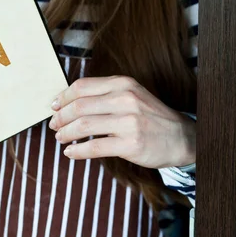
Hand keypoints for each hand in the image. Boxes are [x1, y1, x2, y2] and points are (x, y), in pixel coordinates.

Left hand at [50, 76, 194, 167]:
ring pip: (84, 126)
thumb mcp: (131, 95)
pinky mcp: (131, 144)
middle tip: (54, 125)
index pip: (82, 86)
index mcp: (123, 83)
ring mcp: (129, 121)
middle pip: (79, 106)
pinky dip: (78, 151)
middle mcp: (125, 99)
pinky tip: (71, 152)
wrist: (181, 137)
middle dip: (61, 117)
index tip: (54, 107)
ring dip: (66, 133)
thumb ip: (104, 94)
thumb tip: (68, 102)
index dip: (63, 97)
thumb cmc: (149, 117)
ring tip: (60, 138)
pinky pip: (95, 147)